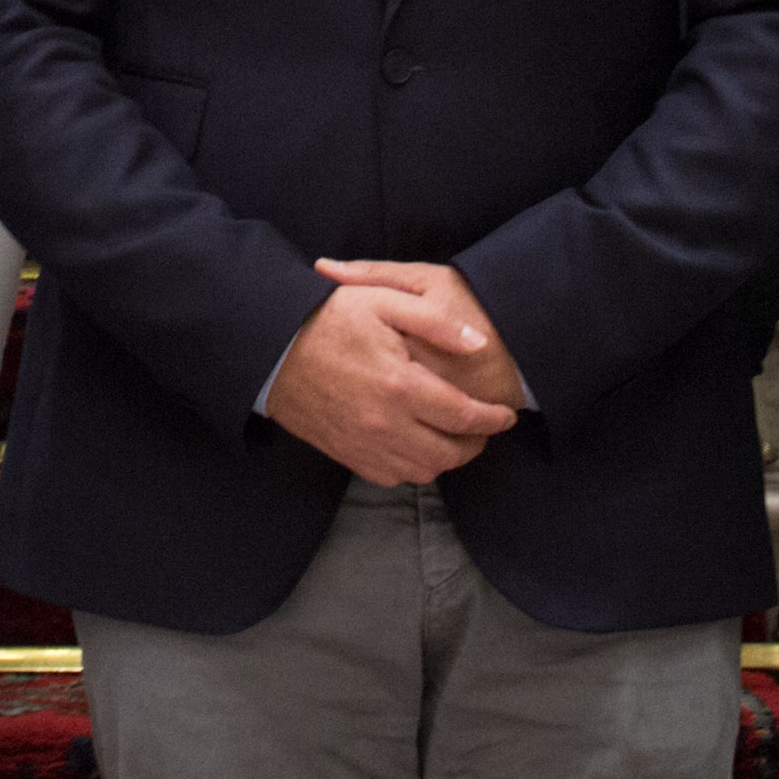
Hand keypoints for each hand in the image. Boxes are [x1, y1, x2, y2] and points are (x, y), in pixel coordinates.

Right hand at [263, 278, 518, 486]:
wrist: (272, 348)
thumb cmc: (328, 318)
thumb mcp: (382, 301)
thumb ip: (434, 322)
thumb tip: (478, 344)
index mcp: (401, 385)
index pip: (464, 416)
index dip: (493, 419)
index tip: (506, 414)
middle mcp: (386, 424)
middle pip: (448, 454)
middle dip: (475, 443)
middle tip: (483, 428)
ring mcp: (364, 444)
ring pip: (422, 470)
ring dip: (446, 459)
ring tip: (454, 437)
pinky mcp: (346, 454)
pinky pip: (391, 476)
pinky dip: (412, 468)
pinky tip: (416, 446)